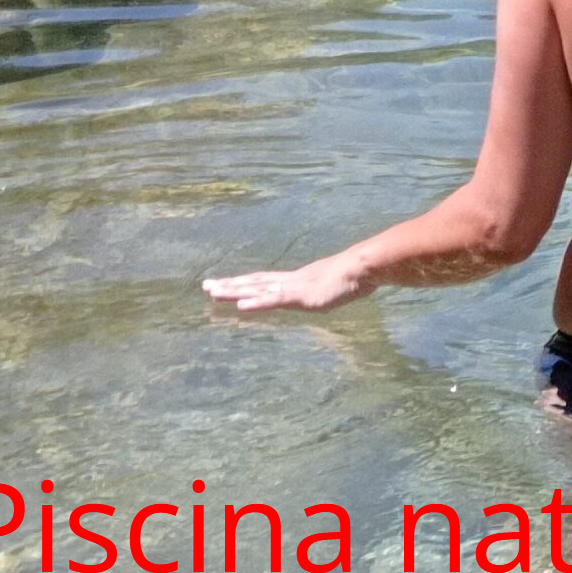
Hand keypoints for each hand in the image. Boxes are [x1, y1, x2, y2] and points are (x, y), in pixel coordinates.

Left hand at [202, 252, 368, 313]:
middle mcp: (290, 281)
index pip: (264, 281)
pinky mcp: (301, 295)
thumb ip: (327, 288)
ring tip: (213, 292)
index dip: (244, 283)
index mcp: (296, 280)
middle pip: (255, 282)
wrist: (365, 267)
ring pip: (258, 289)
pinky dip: (256, 302)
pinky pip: (274, 300)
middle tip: (205, 286)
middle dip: (230, 285)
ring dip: (235, 291)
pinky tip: (241, 305)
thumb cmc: (355, 276)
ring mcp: (294, 287)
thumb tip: (330, 289)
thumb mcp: (335, 285)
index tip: (225, 284)